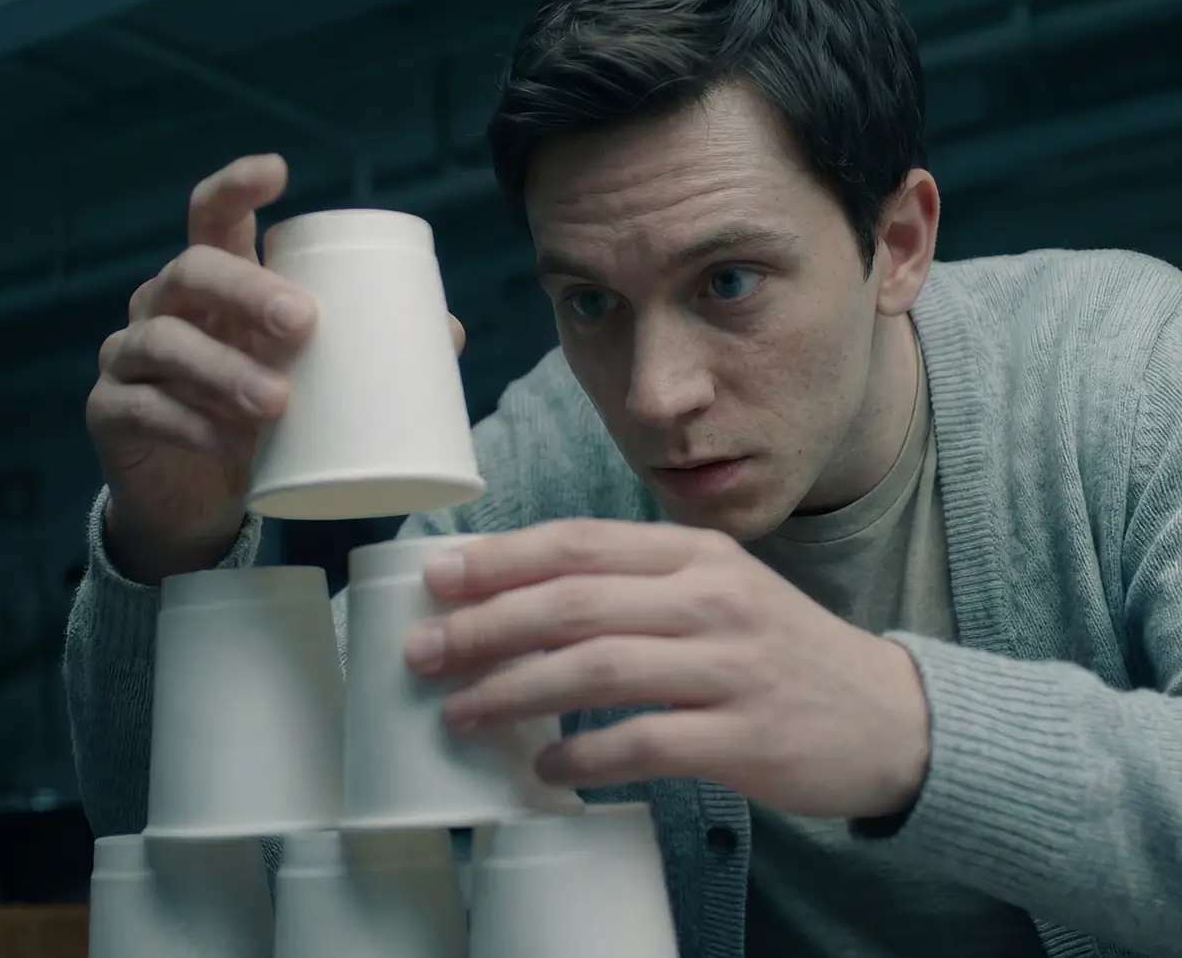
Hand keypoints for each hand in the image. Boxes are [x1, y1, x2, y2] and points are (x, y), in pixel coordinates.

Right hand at [86, 153, 466, 582]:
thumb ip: (364, 351)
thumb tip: (450, 333)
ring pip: (164, 342)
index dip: (236, 186)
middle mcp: (165, 305)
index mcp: (216, 284)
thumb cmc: (261, 420)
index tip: (278, 171)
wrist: (202, 500)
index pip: (213, 217)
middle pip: (192, 271)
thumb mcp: (309, 378)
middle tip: (303, 324)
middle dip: (247, 290)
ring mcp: (132, 357)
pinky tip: (234, 445)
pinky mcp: (113, 412)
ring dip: (223, 371)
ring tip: (277, 404)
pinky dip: (192, 426)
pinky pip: (144, 408)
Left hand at [403, 519, 930, 819]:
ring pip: (597, 667)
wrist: (886, 716)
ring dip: (516, 691)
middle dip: (485, 626)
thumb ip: (638, 585)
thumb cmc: (779, 650)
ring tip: (462, 713)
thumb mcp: (719, 590)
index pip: (580, 542)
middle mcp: (711, 598)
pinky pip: (642, 743)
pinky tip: (545, 767)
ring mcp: (730, 665)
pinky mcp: (743, 736)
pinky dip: (582, 756)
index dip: (501, 559)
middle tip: (424, 651)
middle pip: (574, 601)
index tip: (439, 577)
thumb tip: (524, 601)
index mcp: (697, 554)